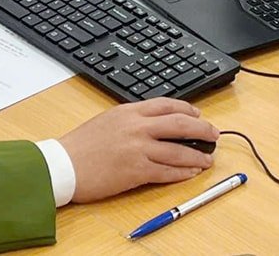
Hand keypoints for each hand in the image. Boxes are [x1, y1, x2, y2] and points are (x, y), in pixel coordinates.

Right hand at [60, 100, 217, 203]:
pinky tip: (191, 173)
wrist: (64, 165)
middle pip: (179, 124)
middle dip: (202, 129)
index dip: (187, 109)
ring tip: (208, 158)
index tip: (198, 115)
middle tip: (213, 134)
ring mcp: (138, 149)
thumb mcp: (107, 120)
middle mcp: (138, 127)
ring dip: (197, 155)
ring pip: (178, 150)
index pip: (167, 104)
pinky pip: (167, 172)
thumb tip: (152, 123)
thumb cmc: (81, 145)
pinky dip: (182, 173)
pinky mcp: (136, 171)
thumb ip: (131, 119)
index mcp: (130, 111)